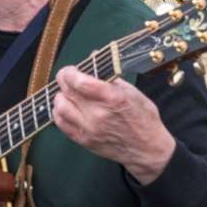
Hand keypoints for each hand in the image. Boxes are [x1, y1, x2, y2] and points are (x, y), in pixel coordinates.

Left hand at [51, 66, 176, 184]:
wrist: (147, 149)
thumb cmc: (143, 118)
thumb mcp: (133, 92)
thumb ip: (111, 76)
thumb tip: (94, 58)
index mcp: (112, 98)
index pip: (79, 82)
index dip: (69, 72)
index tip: (70, 70)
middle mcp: (98, 114)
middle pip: (67, 92)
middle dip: (64, 80)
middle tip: (67, 78)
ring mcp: (89, 129)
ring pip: (60, 107)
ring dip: (61, 97)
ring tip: (68, 94)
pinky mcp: (84, 140)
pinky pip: (62, 124)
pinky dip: (60, 112)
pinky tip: (67, 108)